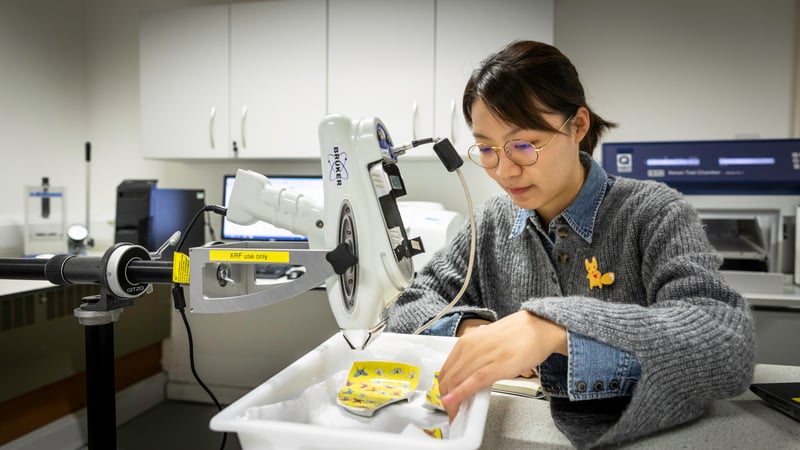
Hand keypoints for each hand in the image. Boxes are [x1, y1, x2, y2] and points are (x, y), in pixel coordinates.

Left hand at [438, 310, 566, 421]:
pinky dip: (461, 393)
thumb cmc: (516, 335)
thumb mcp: (486, 343)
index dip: (442, 388)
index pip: (445, 368)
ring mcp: (483, 355)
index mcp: (466, 341)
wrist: (539, 327)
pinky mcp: (497, 365)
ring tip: (454, 413)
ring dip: (452, 401)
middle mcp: (471, 347)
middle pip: (448, 377)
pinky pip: (473, 381)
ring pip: (457, 381)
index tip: (444, 399)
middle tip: (449, 411)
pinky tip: (455, 402)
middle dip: (445, 398)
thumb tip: (464, 376)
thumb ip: (474, 357)